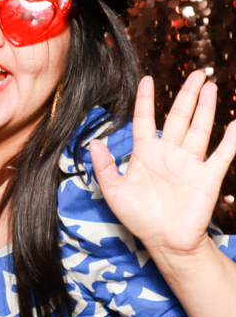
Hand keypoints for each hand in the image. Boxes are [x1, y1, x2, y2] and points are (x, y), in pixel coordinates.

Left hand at [91, 71, 235, 259]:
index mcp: (145, 152)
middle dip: (187, 95)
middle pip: (178, 116)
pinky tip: (235, 122)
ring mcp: (190, 162)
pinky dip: (231, 139)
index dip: (145, 99)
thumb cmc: (139, 217)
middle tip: (196, 74)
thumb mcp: (114, 191)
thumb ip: (104, 167)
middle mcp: (169, 152)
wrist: (165, 242)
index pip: (145, 119)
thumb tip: (95, 142)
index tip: (146, 79)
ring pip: (199, 128)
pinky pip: (222, 154)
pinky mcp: (207, 176)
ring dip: (205, 107)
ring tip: (210, 85)